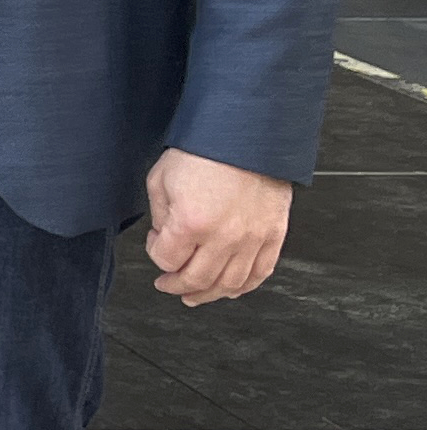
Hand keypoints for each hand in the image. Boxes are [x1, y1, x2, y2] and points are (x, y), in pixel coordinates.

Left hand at [144, 149, 292, 304]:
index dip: (155, 252)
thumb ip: (159, 216)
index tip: (157, 240)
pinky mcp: (273, 235)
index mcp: (191, 224)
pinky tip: (232, 289)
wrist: (246, 134)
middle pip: (196, 280)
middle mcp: (224, 237)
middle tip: (167, 284)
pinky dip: (245, 286)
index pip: (166, 260)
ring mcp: (252, 239)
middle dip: (176, 285)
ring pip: (230, 283)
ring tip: (194, 295)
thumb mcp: (161, 179)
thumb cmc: (203, 152)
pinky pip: (261, 272)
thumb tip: (165, 238)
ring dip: (209, 294)